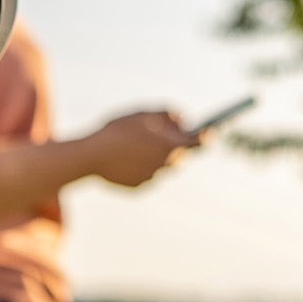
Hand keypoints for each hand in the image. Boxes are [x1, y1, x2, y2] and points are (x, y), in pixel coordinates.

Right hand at [84, 110, 198, 187]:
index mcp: (170, 147)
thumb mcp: (142, 113)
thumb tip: (182, 118)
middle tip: (160, 134)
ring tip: (134, 145)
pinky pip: (144, 175)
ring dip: (153, 156)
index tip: (211, 132)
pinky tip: (124, 158)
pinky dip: (138, 167)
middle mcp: (165, 166)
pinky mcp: (138, 188)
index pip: (197, 142)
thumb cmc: (117, 131)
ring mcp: (152, 178)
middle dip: (172, 145)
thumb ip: (167, 113)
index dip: (206, 136)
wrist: (91, 156)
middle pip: (177, 155)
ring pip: (159, 166)